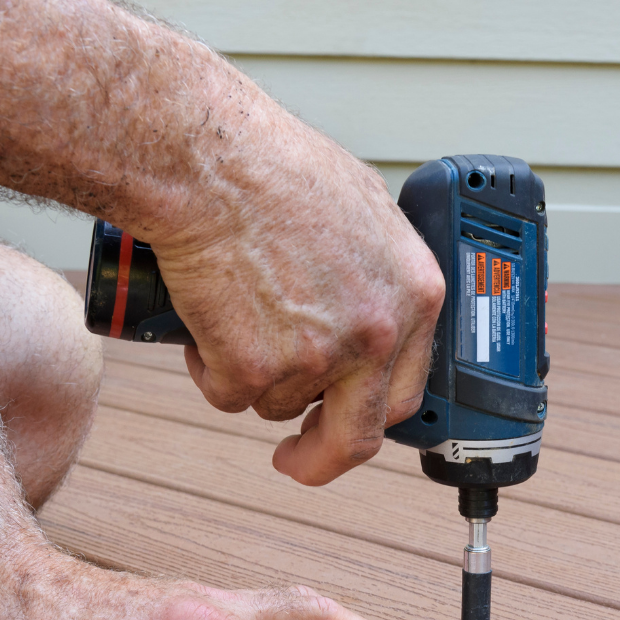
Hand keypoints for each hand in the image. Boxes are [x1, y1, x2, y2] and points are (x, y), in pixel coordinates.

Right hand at [160, 98, 442, 485]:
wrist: (211, 162)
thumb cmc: (274, 167)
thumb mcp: (363, 213)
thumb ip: (377, 274)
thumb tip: (370, 304)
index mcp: (414, 296)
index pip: (407, 390)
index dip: (370, 413)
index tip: (345, 423)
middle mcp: (377, 334)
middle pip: (358, 436)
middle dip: (321, 457)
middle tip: (294, 457)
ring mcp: (319, 357)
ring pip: (278, 404)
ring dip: (251, 376)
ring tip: (230, 307)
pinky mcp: (255, 369)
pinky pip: (227, 395)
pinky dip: (208, 368)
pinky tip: (205, 314)